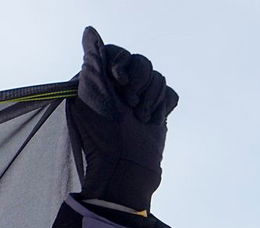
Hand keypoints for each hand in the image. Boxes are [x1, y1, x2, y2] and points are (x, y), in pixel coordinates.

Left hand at [67, 27, 178, 213]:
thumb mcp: (93, 90)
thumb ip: (94, 58)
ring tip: (139, 117)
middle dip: (139, 81)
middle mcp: (117, 89)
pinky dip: (163, 106)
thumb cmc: (103, 129)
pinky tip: (151, 121)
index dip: (122, 64)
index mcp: (97, 82)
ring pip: (157, 77)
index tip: (117, 79)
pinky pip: (170, 93)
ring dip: (150, 97)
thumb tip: (89, 30)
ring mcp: (137, 100)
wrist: (127, 163)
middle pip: (141, 62)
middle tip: (129, 104)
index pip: (117, 53)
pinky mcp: (155, 111)